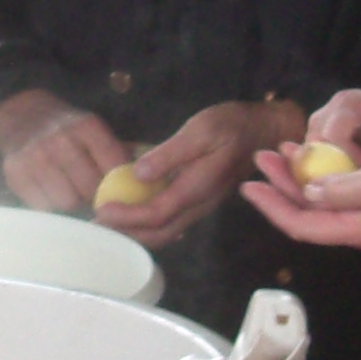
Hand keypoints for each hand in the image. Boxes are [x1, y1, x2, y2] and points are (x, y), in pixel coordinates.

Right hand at [0, 89, 131, 214]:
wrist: (21, 116)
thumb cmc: (66, 130)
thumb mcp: (92, 130)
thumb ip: (117, 154)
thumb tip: (149, 184)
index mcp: (86, 126)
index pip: (114, 167)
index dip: (120, 186)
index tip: (122, 195)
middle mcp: (60, 139)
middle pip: (91, 189)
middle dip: (97, 199)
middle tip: (97, 201)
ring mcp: (36, 156)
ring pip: (67, 202)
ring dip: (73, 205)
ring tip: (74, 197)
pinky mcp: (15, 173)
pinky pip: (42, 206)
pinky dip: (51, 207)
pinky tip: (53, 196)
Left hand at [95, 100, 304, 245]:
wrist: (262, 132)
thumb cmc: (231, 126)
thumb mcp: (200, 130)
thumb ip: (169, 153)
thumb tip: (138, 174)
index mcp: (197, 188)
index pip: (156, 213)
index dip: (127, 217)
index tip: (101, 210)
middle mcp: (198, 205)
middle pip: (159, 233)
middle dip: (127, 233)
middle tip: (98, 223)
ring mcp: (200, 206)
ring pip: (166, 232)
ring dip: (137, 232)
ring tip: (110, 222)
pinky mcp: (199, 201)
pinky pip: (171, 222)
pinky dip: (148, 223)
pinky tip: (132, 211)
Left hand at [240, 128, 360, 252]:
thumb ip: (344, 189)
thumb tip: (308, 193)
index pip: (305, 226)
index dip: (273, 207)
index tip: (249, 186)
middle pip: (312, 213)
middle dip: (283, 187)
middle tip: (261, 159)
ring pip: (326, 201)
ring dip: (301, 177)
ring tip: (281, 152)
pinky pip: (345, 191)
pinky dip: (326, 173)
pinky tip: (317, 154)